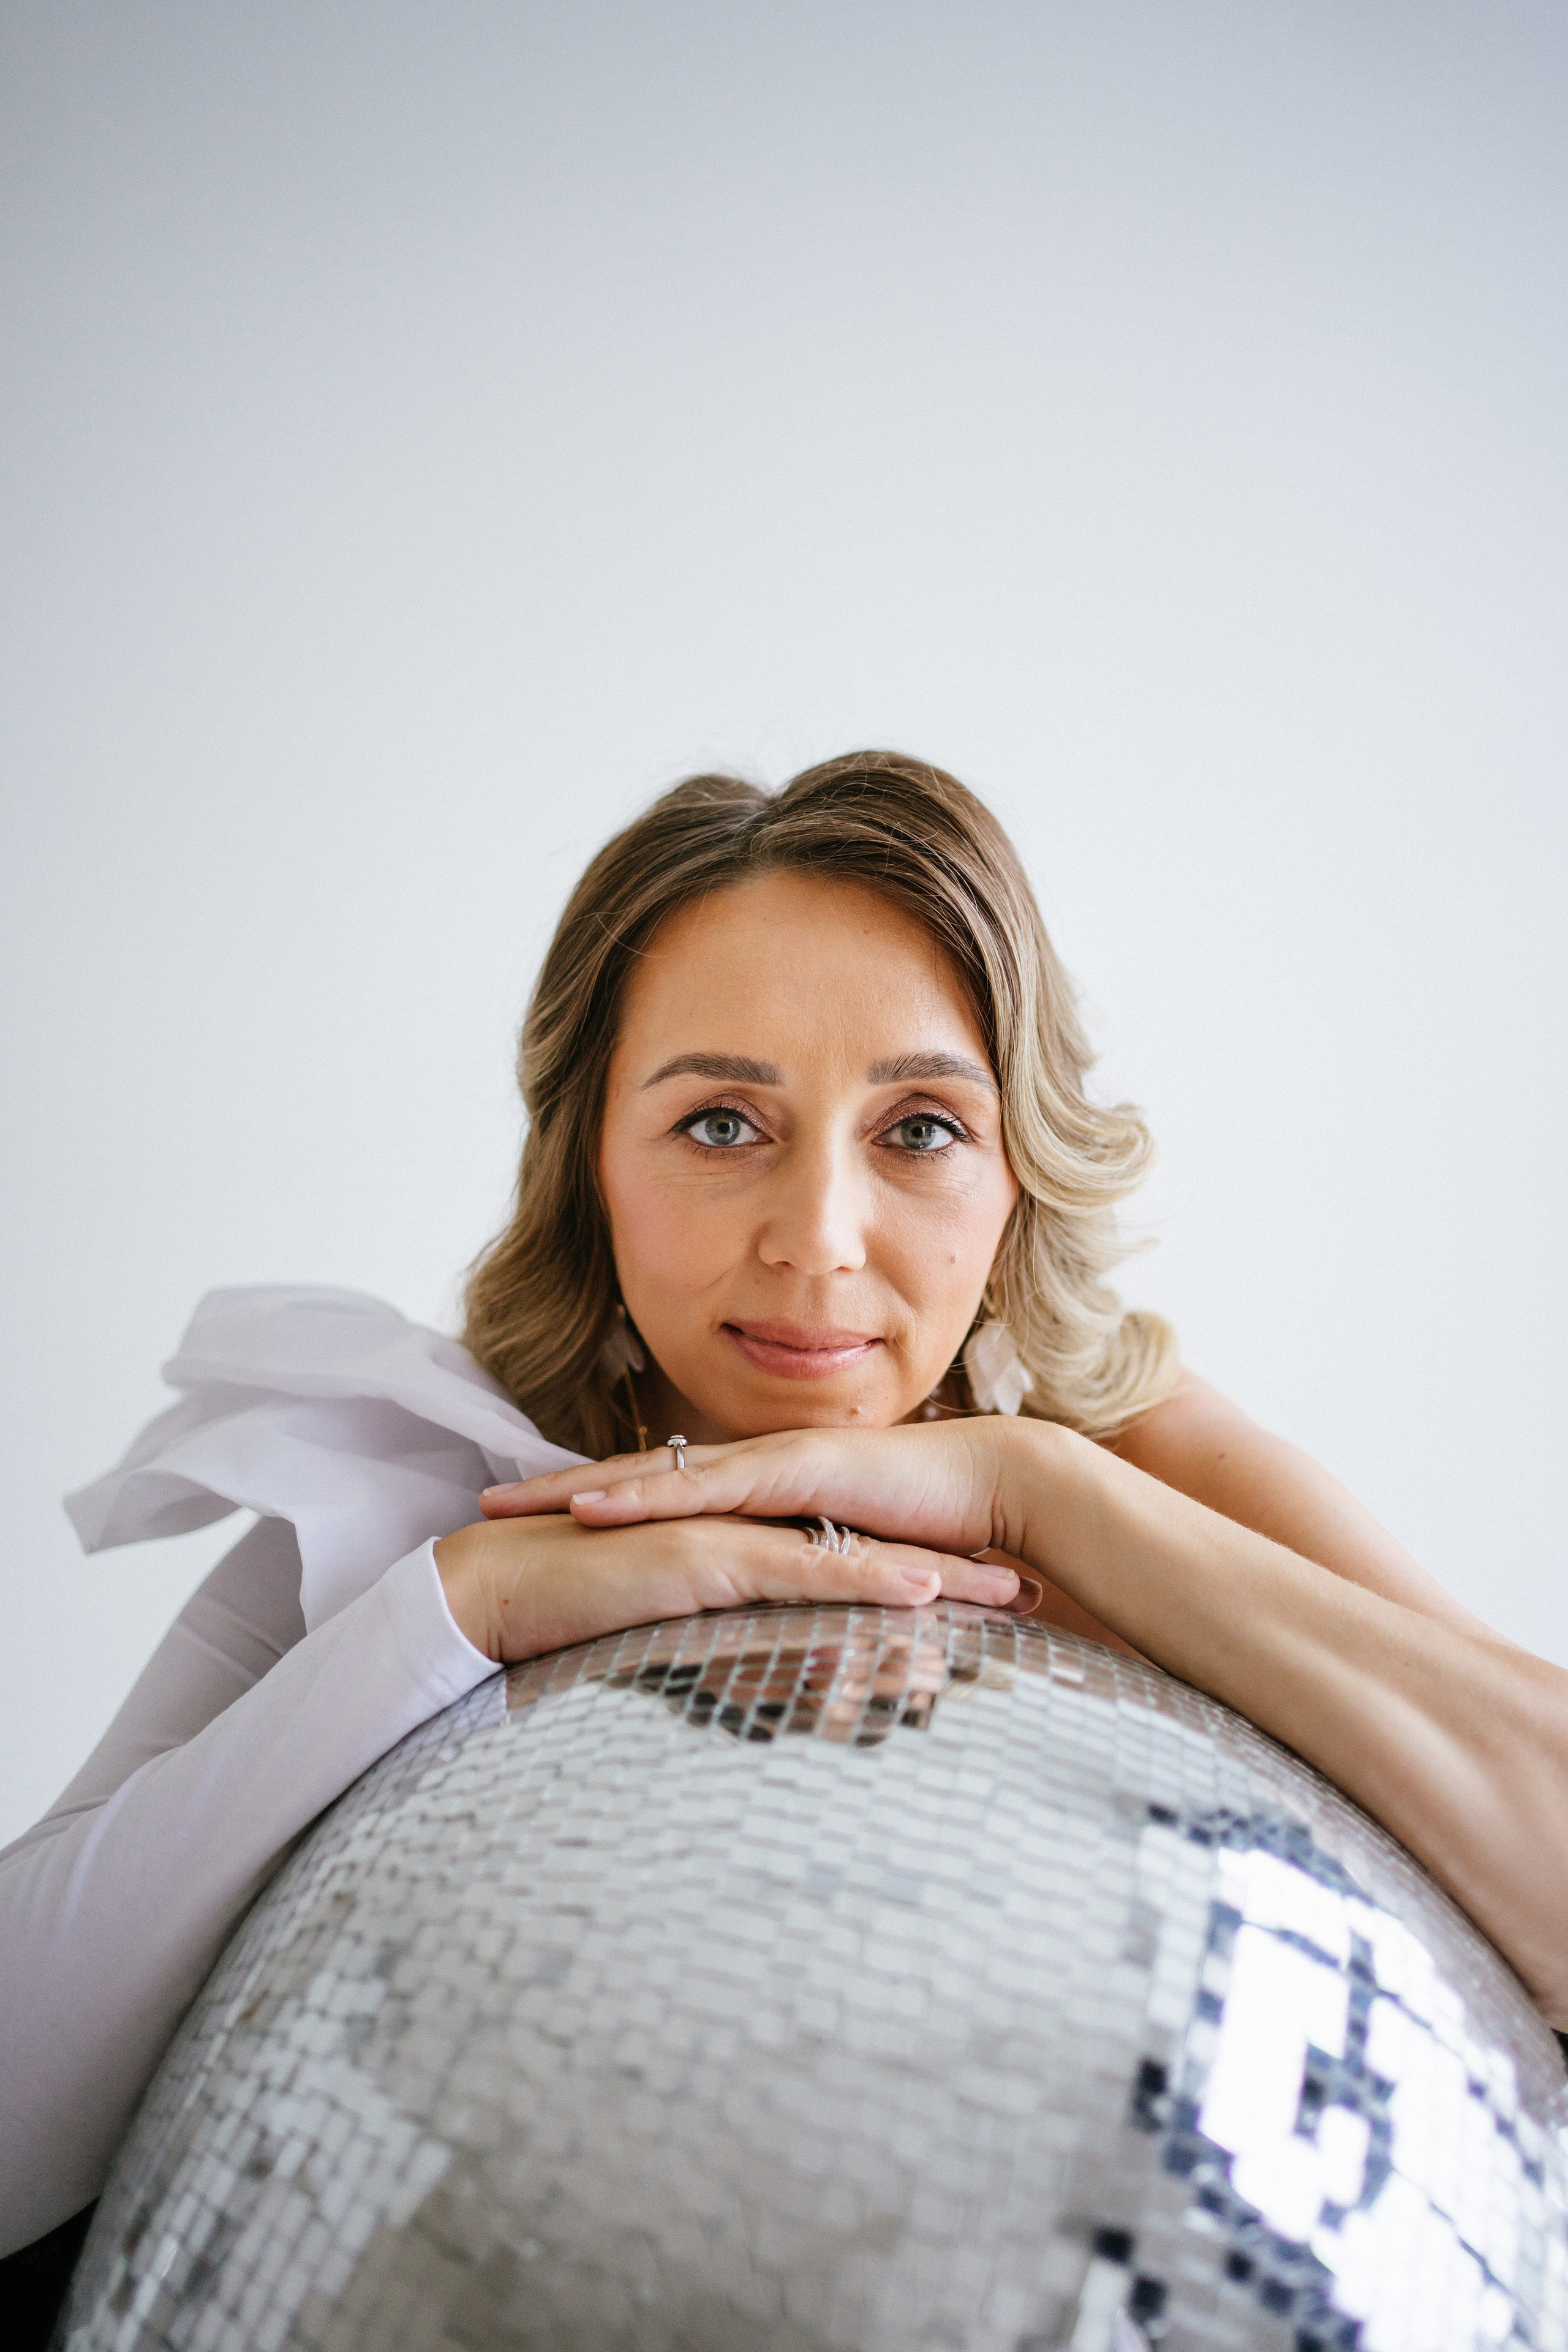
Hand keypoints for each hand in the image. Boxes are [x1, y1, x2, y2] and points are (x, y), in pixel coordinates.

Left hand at [479, 1420, 1138, 1653]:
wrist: (998, 1488)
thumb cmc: (937, 1531)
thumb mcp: (854, 1563)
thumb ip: (811, 1585)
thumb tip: (780, 1628)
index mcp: (766, 1488)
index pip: (666, 1493)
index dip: (599, 1502)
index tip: (534, 1519)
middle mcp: (757, 1466)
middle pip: (640, 1474)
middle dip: (560, 1488)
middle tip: (486, 1502)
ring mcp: (773, 1464)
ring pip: (657, 1473)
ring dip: (581, 1488)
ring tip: (514, 1503)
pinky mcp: (796, 1476)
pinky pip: (705, 1488)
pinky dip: (643, 1497)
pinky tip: (592, 1511)